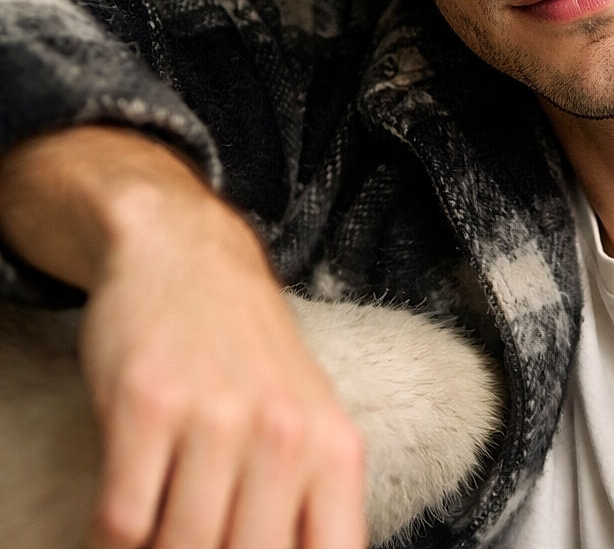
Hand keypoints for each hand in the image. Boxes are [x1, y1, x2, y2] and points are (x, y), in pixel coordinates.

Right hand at [0, 127, 366, 548]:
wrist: (188, 258)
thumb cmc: (250, 352)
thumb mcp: (308, 420)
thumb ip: (310, 503)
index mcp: (334, 447)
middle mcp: (284, 434)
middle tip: (196, 537)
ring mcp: (215, 418)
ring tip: (161, 525)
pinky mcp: (147, 407)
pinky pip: (123, 522)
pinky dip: (115, 538)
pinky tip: (129, 507)